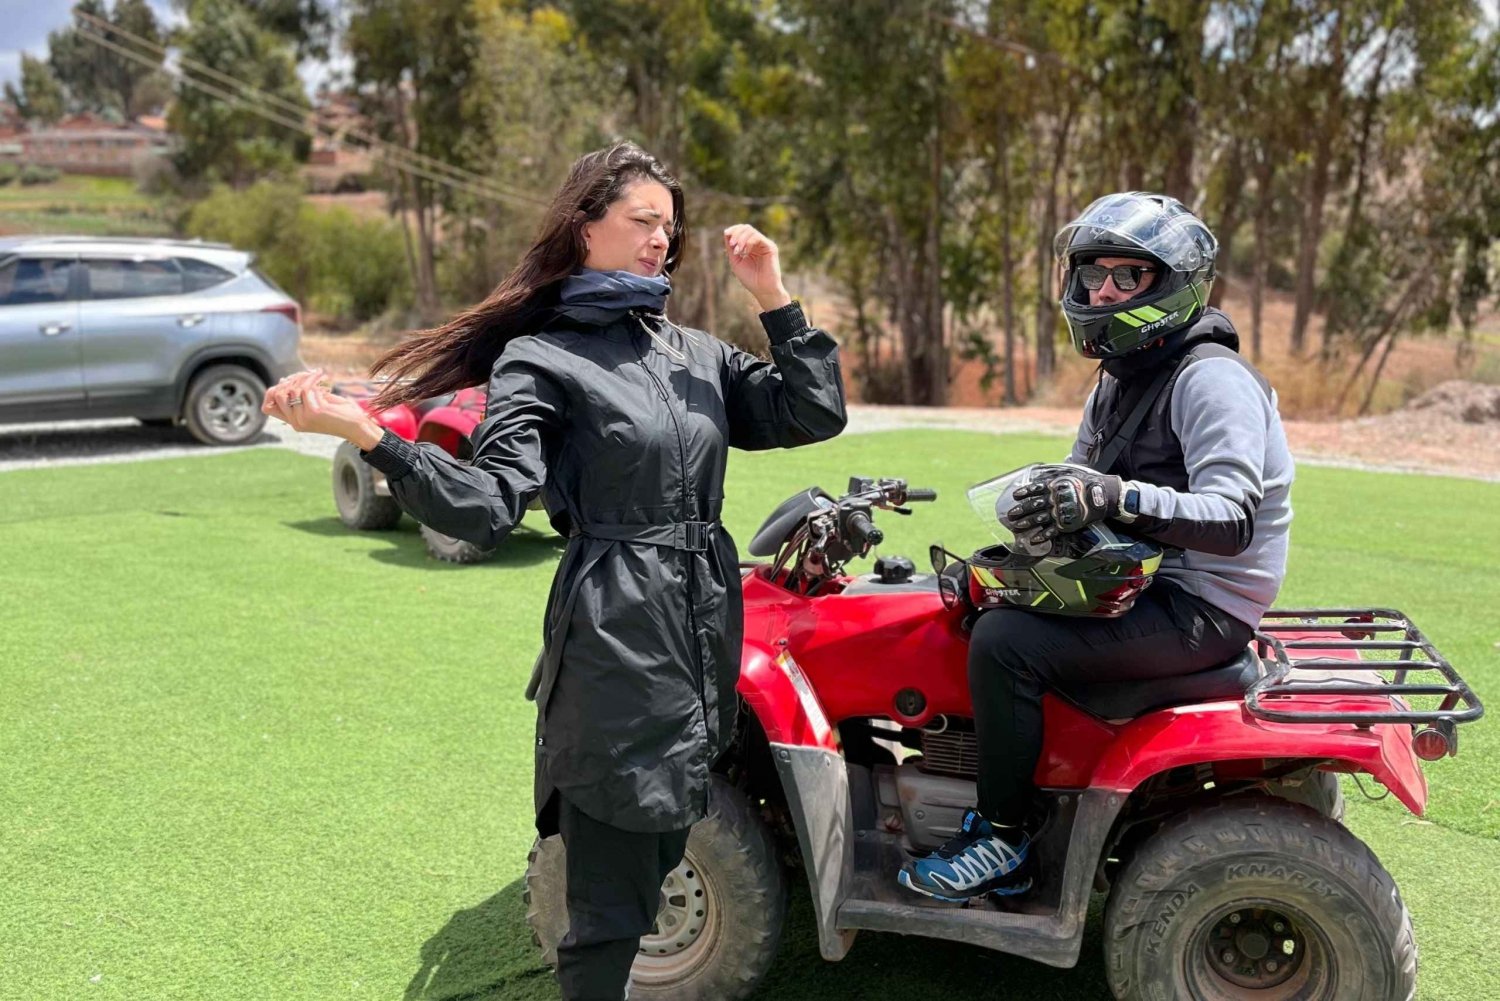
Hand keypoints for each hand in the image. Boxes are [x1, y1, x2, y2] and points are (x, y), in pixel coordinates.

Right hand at [261, 369, 382, 447]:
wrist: (358, 427)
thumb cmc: (340, 414)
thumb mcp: (317, 403)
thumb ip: (301, 395)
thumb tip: (284, 379)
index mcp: (294, 422)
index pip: (267, 407)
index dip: (273, 391)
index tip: (289, 381)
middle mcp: (295, 422)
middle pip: (276, 394)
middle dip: (290, 380)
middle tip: (307, 375)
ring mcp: (303, 418)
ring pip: (292, 389)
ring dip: (305, 376)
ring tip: (318, 374)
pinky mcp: (313, 412)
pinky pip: (306, 388)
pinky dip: (313, 378)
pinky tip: (322, 375)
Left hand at [723, 224, 790, 310]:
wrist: (763, 290)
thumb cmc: (750, 279)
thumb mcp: (735, 262)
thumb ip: (731, 248)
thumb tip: (727, 233)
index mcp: (751, 246)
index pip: (742, 230)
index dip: (733, 230)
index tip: (726, 235)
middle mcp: (759, 244)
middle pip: (746, 227)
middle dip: (736, 233)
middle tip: (732, 245)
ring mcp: (765, 244)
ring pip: (751, 230)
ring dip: (741, 238)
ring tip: (737, 250)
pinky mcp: (771, 247)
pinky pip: (758, 237)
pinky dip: (748, 242)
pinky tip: (744, 251)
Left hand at [1006, 471, 1122, 544]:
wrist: (1102, 496)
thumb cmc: (1085, 483)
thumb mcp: (1068, 475)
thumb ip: (1053, 477)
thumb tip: (1039, 476)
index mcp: (1054, 486)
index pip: (1035, 489)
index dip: (1024, 493)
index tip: (1015, 496)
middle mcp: (1054, 499)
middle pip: (1033, 505)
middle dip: (1020, 510)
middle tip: (1010, 515)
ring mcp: (1060, 512)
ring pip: (1039, 518)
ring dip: (1026, 523)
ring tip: (1016, 526)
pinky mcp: (1067, 523)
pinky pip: (1051, 531)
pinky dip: (1041, 536)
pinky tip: (1032, 540)